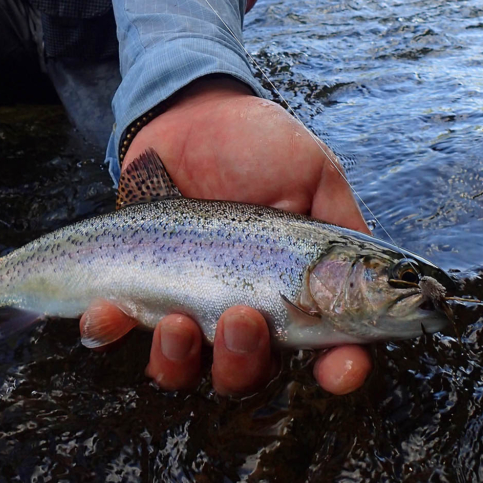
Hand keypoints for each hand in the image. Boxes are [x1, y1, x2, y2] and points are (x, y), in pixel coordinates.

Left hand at [80, 77, 371, 396]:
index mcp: (293, 290)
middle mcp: (242, 309)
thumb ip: (342, 224)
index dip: (338, 369)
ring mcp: (186, 304)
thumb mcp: (313, 170)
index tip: (339, 369)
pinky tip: (103, 313)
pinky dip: (106, 330)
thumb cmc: (256, 140)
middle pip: (249, 372)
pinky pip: (115, 331)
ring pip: (186, 368)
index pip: (325, 348)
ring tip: (175, 319)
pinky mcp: (134, 288)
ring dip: (180, 357)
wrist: (185, 111)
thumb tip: (379, 280)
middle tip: (241, 316)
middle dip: (245, 359)